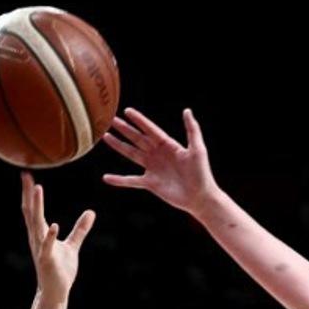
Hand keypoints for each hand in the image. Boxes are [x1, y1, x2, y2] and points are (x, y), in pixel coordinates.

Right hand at [20, 173, 94, 303]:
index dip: (31, 193)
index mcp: (41, 233)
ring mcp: (41, 248)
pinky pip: (47, 246)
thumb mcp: (73, 246)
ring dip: (37, 206)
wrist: (56, 291)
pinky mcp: (48, 260)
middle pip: (31, 211)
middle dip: (29, 193)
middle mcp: (37, 238)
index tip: (28, 175)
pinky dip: (50, 236)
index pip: (33, 209)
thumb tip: (91, 212)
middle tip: (26, 175)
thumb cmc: (61, 269)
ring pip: (37, 224)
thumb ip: (81, 229)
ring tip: (37, 189)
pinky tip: (54, 225)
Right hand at [103, 107, 217, 216]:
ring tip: (106, 137)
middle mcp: (158, 154)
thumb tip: (187, 111)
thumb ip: (192, 130)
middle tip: (111, 120)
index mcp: (169, 145)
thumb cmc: (202, 173)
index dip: (139, 120)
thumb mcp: (197, 149)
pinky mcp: (151, 183)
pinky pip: (131, 181)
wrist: (200, 197)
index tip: (127, 111)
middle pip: (138, 139)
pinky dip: (119, 180)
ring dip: (119, 146)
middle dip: (125, 129)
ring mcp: (153, 168)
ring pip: (132, 154)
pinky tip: (106, 178)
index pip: (151, 129)